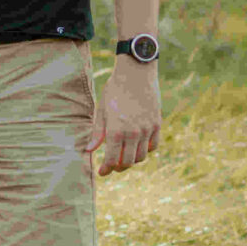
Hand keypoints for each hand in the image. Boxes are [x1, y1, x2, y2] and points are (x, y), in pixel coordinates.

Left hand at [89, 60, 161, 175]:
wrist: (136, 72)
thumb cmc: (115, 89)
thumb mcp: (102, 110)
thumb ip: (98, 132)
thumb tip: (90, 150)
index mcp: (116, 130)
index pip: (112, 159)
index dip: (106, 169)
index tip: (102, 172)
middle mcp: (133, 133)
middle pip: (128, 162)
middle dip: (118, 167)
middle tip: (112, 166)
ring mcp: (147, 129)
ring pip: (141, 156)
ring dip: (132, 160)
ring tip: (123, 156)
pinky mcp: (157, 124)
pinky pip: (153, 145)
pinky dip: (145, 150)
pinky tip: (137, 146)